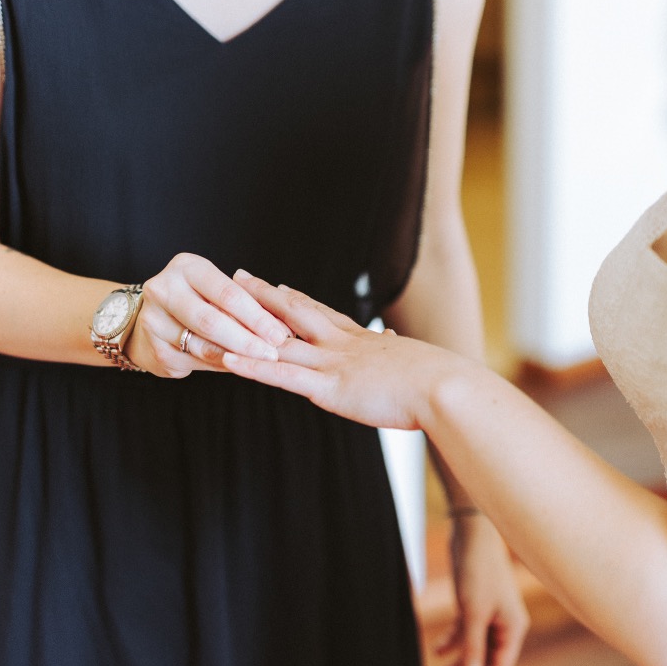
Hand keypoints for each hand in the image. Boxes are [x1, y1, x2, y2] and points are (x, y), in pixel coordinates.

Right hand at [125, 255, 291, 377]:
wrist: (151, 318)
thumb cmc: (197, 300)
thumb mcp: (217, 290)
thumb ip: (245, 304)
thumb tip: (282, 328)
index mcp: (186, 267)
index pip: (227, 293)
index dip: (256, 316)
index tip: (279, 334)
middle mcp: (163, 289)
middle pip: (211, 321)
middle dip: (246, 340)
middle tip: (272, 354)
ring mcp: (153, 320)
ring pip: (202, 346)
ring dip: (236, 357)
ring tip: (260, 363)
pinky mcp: (152, 349)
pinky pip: (194, 363)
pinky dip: (219, 366)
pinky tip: (236, 366)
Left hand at [221, 272, 465, 427]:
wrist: (446, 388)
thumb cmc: (439, 382)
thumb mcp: (414, 363)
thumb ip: (396, 355)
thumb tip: (394, 343)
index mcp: (363, 339)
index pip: (322, 313)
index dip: (296, 299)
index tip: (278, 286)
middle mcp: (342, 344)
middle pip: (295, 311)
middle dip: (264, 296)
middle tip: (240, 277)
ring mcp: (332, 363)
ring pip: (281, 337)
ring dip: (248, 324)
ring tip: (220, 309)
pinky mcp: (329, 387)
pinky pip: (282, 375)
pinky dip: (253, 367)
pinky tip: (227, 361)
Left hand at [436, 514, 528, 665]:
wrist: (472, 534)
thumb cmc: (479, 570)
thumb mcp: (474, 610)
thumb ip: (473, 643)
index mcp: (513, 627)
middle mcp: (504, 624)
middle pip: (487, 659)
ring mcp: (489, 614)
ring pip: (475, 647)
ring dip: (459, 662)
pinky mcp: (475, 605)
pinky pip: (465, 631)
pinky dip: (452, 641)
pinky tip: (437, 651)